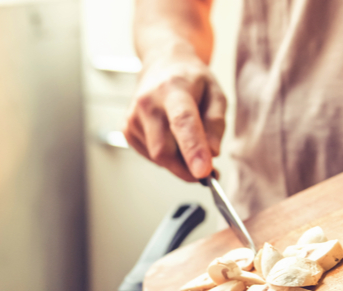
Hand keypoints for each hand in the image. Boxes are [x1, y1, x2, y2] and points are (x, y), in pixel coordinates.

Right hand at [124, 52, 226, 181]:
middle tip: (208, 171)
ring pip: (158, 158)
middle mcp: (147, 102)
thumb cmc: (191, 81)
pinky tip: (171, 136)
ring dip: (178, 160)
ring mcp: (133, 117)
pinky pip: (151, 156)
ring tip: (188, 140)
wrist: (162, 66)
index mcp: (173, 88)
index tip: (204, 172)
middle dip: (187, 169)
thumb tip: (212, 153)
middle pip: (164, 150)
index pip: (182, 121)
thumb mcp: (216, 93)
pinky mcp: (127, 130)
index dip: (193, 149)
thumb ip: (216, 123)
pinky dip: (166, 156)